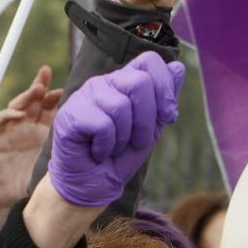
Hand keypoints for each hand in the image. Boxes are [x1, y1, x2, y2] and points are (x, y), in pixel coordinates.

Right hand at [0, 66, 62, 209]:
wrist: (10, 200)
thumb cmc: (34, 184)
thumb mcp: (56, 162)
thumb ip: (69, 149)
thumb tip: (98, 140)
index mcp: (42, 131)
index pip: (48, 106)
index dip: (55, 95)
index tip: (67, 89)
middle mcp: (27, 127)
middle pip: (33, 100)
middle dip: (39, 84)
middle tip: (46, 72)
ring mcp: (11, 131)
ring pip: (17, 105)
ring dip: (26, 96)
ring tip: (36, 89)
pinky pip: (0, 120)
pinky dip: (9, 114)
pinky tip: (20, 114)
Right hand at [47, 52, 184, 206]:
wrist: (94, 186)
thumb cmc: (119, 157)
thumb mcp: (151, 128)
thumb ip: (163, 99)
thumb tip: (178, 67)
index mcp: (123, 81)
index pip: (149, 61)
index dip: (165, 88)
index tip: (169, 116)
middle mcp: (104, 82)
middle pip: (139, 81)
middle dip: (146, 120)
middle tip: (136, 141)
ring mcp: (84, 95)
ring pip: (120, 106)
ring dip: (124, 138)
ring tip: (113, 148)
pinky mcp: (70, 114)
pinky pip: (102, 124)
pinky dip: (106, 146)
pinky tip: (97, 151)